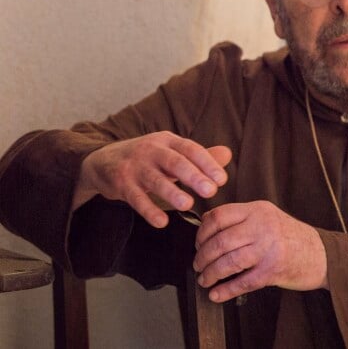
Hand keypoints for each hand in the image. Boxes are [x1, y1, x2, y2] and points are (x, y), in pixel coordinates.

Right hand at [73, 131, 230, 227]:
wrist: (103, 161)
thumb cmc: (147, 158)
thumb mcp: (172, 152)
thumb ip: (199, 156)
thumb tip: (228, 155)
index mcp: (168, 140)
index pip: (191, 149)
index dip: (207, 163)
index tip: (222, 179)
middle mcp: (151, 149)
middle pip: (174, 162)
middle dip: (193, 176)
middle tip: (211, 191)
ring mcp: (134, 166)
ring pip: (155, 179)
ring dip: (171, 192)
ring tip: (188, 205)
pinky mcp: (120, 183)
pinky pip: (136, 198)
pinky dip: (148, 210)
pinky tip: (161, 222)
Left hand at [193, 200, 327, 302]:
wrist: (320, 253)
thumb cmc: (289, 236)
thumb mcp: (266, 216)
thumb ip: (241, 218)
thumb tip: (207, 223)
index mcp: (257, 209)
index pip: (219, 215)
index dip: (202, 231)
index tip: (198, 243)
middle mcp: (262, 226)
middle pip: (220, 241)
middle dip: (202, 257)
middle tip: (198, 265)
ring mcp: (268, 248)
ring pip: (228, 262)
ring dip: (211, 274)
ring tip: (205, 279)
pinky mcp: (273, 270)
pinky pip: (242, 282)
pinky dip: (225, 290)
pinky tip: (217, 294)